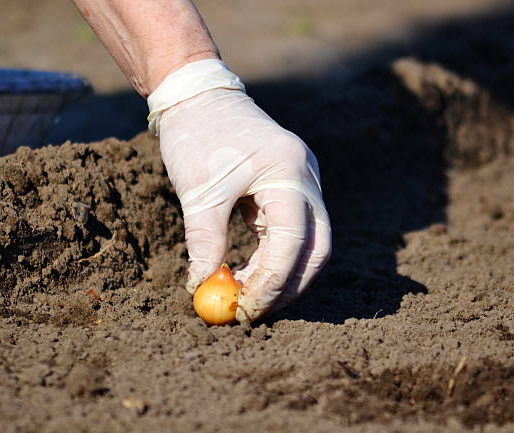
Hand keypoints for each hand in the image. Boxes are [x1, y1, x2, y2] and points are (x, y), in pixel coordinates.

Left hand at [159, 88, 330, 322]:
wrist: (199, 96)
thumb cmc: (197, 136)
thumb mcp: (198, 191)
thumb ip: (205, 241)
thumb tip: (204, 287)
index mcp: (288, 170)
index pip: (293, 241)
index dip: (272, 282)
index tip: (243, 308)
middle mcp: (306, 177)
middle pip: (316, 247)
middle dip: (288, 286)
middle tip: (253, 311)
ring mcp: (303, 180)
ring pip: (309, 242)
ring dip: (282, 274)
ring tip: (245, 294)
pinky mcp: (291, 187)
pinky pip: (293, 230)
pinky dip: (275, 256)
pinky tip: (248, 271)